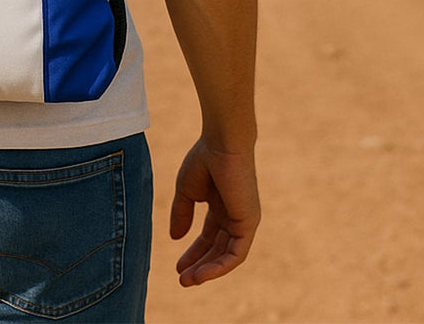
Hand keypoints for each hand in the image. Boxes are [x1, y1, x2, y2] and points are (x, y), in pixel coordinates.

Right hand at [170, 138, 259, 286]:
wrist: (221, 143)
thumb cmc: (204, 158)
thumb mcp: (186, 191)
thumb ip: (182, 214)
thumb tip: (175, 238)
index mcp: (220, 205)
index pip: (208, 236)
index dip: (193, 251)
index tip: (177, 265)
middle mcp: (234, 215)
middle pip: (216, 248)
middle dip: (198, 264)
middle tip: (182, 279)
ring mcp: (243, 220)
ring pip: (226, 255)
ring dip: (208, 270)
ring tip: (188, 281)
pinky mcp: (249, 223)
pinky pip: (236, 253)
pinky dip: (220, 266)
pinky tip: (203, 274)